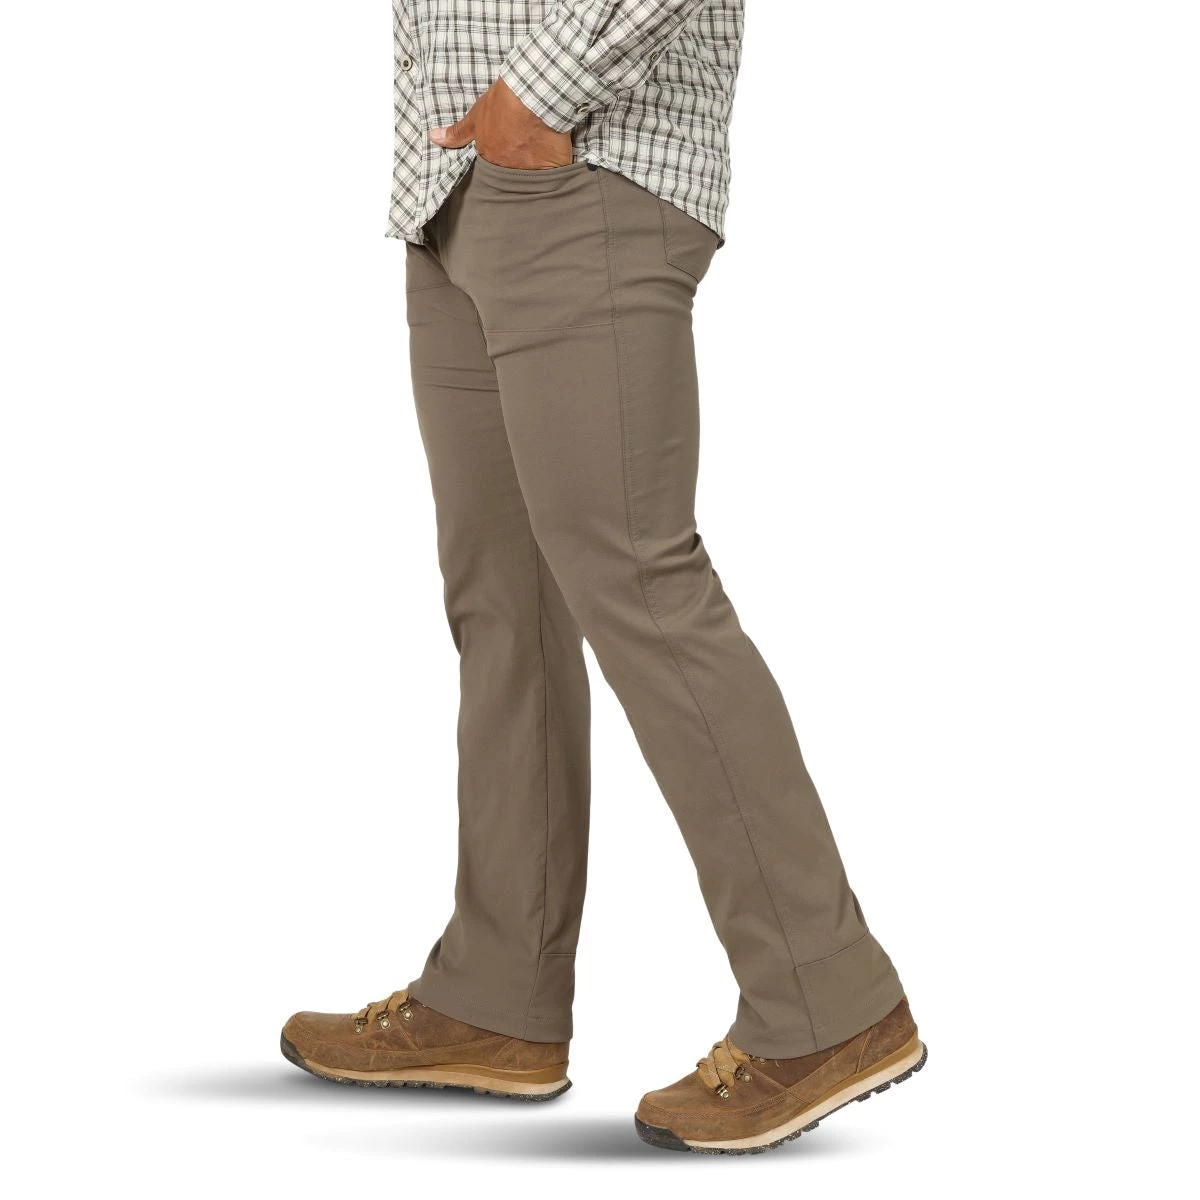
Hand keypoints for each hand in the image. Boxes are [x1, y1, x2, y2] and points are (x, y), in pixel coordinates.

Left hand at [429, 78, 573, 168]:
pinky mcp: (554, 168)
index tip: (509, 149)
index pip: (496, 168)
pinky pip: (556, 175)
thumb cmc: (503, 102)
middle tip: (526, 152)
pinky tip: (559, 161)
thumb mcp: (476, 115)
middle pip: (515, 175)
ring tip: (543, 155)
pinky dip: (558, 170)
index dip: (503, 158)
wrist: (532, 95)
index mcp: (491, 158)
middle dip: (519, 169)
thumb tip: (434, 139)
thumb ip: (458, 133)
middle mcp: (510, 170)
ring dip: (538, 171)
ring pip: (535, 178)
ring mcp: (532, 172)